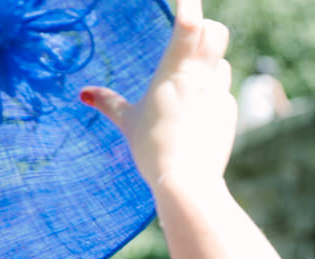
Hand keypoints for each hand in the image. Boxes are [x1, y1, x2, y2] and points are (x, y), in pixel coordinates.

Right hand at [79, 0, 234, 188]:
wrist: (187, 183)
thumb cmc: (153, 150)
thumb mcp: (127, 123)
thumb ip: (108, 103)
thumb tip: (84, 94)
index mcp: (174, 73)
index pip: (189, 24)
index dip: (189, 4)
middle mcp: (201, 79)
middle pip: (217, 34)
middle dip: (206, 29)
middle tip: (193, 35)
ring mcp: (219, 96)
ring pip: (222, 63)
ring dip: (211, 63)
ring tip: (192, 82)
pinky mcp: (229, 116)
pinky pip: (225, 94)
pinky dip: (214, 96)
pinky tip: (200, 114)